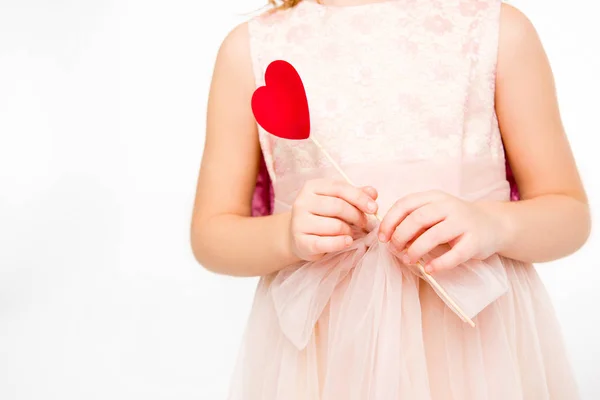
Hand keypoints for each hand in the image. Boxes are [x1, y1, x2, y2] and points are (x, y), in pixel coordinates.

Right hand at [288, 179, 378, 261]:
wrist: (298, 236)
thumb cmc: (322, 215)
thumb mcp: (337, 200)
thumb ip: (355, 195)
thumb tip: (372, 192)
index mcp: (312, 187)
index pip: (340, 188)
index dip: (359, 197)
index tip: (374, 208)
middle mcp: (302, 202)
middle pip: (338, 206)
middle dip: (357, 216)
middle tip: (365, 224)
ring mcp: (299, 222)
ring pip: (334, 226)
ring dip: (349, 231)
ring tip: (350, 233)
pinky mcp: (301, 241)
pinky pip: (326, 243)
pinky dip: (341, 243)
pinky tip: (348, 242)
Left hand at [377, 190, 508, 272]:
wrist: (493, 225)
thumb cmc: (454, 221)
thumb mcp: (434, 214)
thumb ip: (414, 221)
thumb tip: (389, 237)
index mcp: (434, 197)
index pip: (405, 204)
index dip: (390, 221)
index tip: (382, 237)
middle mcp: (449, 206)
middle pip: (417, 218)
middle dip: (400, 236)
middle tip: (394, 249)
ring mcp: (464, 222)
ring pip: (434, 235)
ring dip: (416, 250)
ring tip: (408, 260)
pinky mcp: (475, 241)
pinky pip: (455, 254)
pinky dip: (439, 264)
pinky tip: (428, 269)